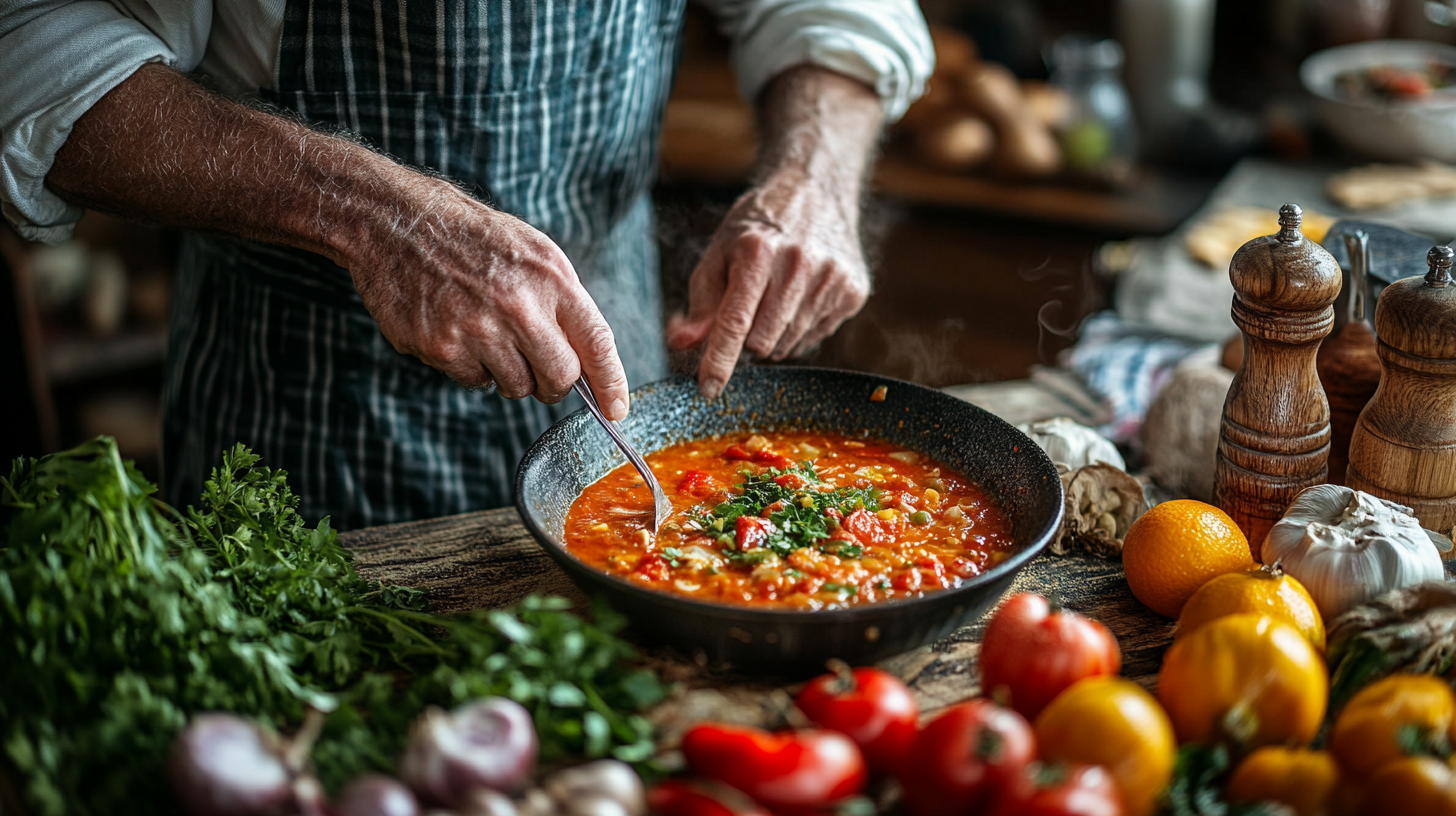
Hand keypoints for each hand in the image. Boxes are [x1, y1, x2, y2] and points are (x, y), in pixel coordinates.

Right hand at [347, 183, 630, 418]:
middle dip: (555, 385)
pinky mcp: (442, 346)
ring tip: (489, 335)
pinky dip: (472, 368)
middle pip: (560, 378)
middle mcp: (519, 306)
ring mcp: (479, 329)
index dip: (611, 384)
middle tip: (541, 373)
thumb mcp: (533, 253)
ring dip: (510, 374)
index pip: (597, 343)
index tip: (616, 410)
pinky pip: (475, 382)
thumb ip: (564, 304)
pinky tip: (459, 333)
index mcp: (551, 279)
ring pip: (518, 387)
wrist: (396, 222)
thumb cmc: (473, 239)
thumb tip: (590, 363)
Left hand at [666, 170, 869, 396]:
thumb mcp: (720, 253)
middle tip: (748, 311)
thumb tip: (682, 343)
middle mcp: (799, 265)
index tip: (708, 389)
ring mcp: (832, 279)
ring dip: (773, 338)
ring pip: (789, 345)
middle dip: (746, 341)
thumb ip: (702, 302)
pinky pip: (815, 338)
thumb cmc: (759, 226)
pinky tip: (799, 298)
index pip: (735, 322)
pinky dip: (799, 329)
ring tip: (774, 300)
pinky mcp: (853, 291)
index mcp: (758, 253)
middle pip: (762, 343)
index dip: (720, 361)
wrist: (815, 191)